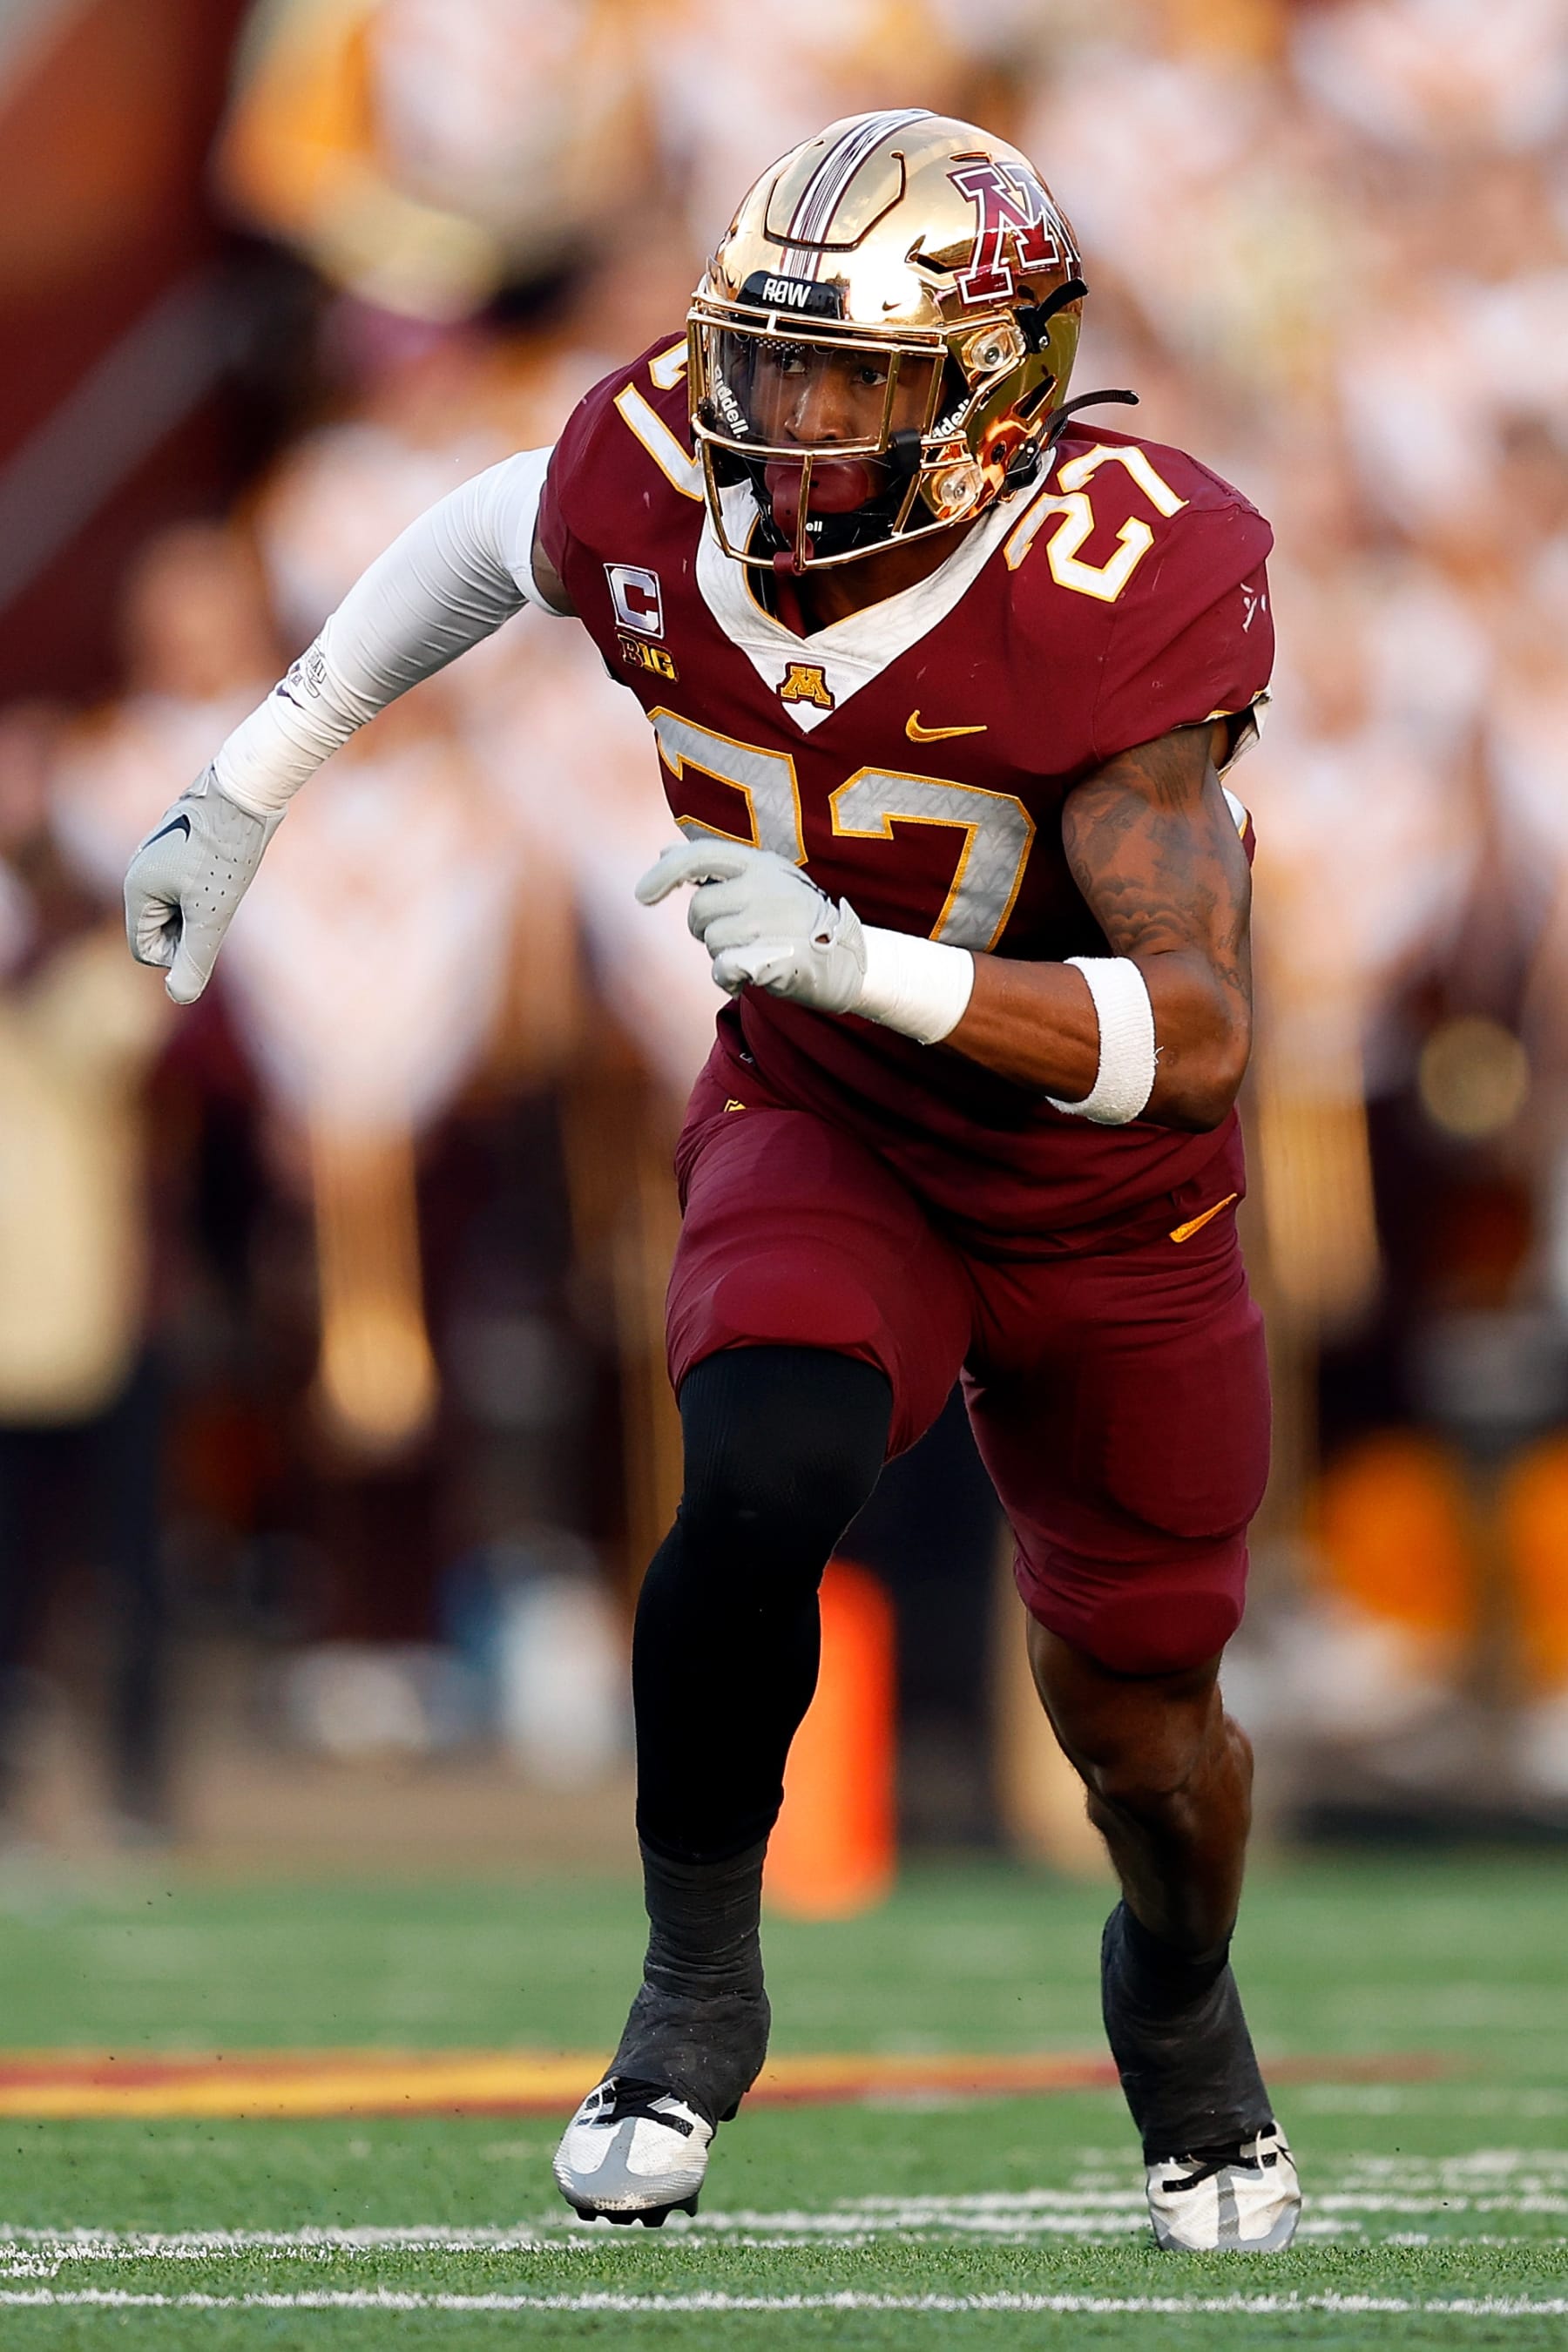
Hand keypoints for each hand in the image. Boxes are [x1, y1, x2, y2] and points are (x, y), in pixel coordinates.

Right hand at [124, 769, 280, 1003]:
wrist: (246, 790)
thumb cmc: (227, 853)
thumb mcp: (213, 915)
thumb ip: (194, 959)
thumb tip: (179, 997)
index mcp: (136, 888)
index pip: (144, 949)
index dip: (179, 954)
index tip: (209, 929)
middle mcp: (138, 870)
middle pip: (161, 929)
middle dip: (192, 929)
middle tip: (221, 903)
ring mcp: (157, 856)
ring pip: (178, 907)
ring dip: (203, 909)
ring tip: (225, 883)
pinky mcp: (179, 844)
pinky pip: (187, 885)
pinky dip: (209, 888)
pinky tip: (229, 869)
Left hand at [636, 836, 866, 1014]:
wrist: (848, 959)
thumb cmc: (798, 918)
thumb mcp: (764, 880)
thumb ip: (715, 868)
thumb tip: (664, 851)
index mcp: (759, 863)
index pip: (698, 857)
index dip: (663, 874)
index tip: (642, 895)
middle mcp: (762, 887)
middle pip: (698, 911)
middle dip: (704, 929)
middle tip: (733, 935)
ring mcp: (768, 923)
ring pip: (710, 942)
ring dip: (722, 954)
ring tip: (753, 952)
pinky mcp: (772, 957)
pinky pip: (722, 969)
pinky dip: (728, 978)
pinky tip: (748, 975)